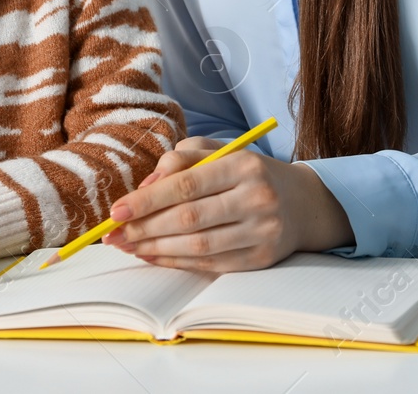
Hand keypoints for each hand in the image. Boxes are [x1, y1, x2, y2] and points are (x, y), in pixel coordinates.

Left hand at [102, 135, 352, 272]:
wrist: (303, 203)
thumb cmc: (251, 174)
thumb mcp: (222, 152)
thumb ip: (182, 160)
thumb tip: (144, 188)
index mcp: (245, 165)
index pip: (188, 184)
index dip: (148, 200)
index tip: (117, 210)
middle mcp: (257, 198)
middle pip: (189, 218)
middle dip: (144, 228)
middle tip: (114, 234)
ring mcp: (262, 231)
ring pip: (197, 246)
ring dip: (155, 249)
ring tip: (129, 246)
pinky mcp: (262, 258)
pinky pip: (210, 264)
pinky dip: (176, 262)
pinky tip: (154, 255)